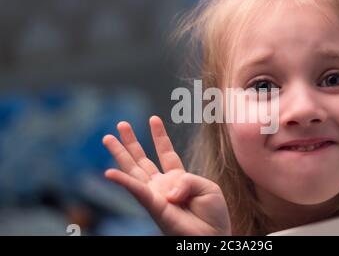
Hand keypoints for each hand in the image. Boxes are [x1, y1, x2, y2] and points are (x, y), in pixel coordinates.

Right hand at [102, 116, 230, 235]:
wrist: (213, 237)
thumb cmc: (213, 215)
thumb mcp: (207, 188)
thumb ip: (188, 181)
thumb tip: (166, 190)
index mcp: (178, 178)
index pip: (166, 153)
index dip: (159, 136)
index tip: (154, 119)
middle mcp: (162, 185)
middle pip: (142, 160)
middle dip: (131, 142)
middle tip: (121, 124)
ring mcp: (155, 196)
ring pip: (133, 171)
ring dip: (120, 154)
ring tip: (107, 137)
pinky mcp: (154, 207)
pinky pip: (136, 192)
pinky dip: (122, 182)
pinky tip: (108, 172)